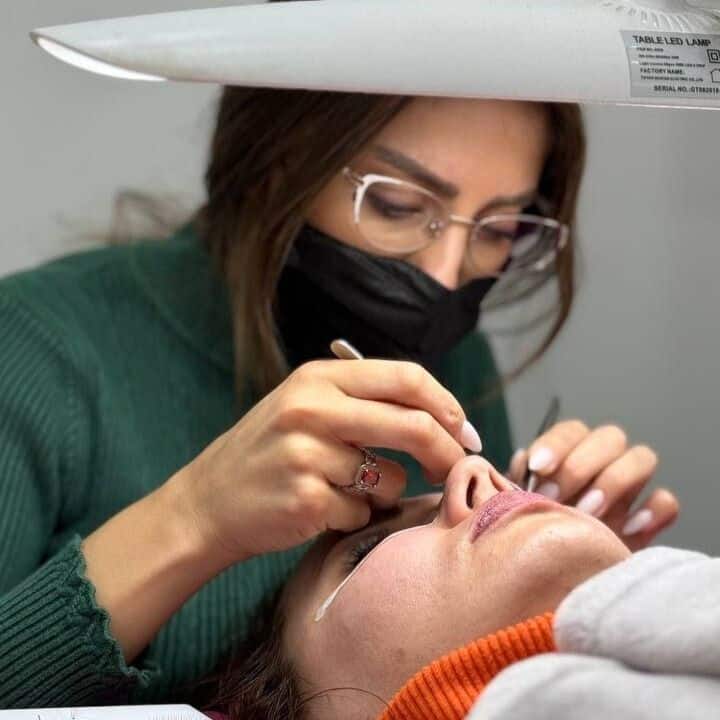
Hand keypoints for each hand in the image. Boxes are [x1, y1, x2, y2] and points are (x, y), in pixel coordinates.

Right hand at [170, 359, 476, 569]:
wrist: (206, 503)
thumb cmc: (267, 454)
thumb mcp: (306, 407)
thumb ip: (364, 402)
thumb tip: (441, 418)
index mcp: (318, 377)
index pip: (406, 378)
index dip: (447, 404)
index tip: (464, 430)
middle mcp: (312, 408)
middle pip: (413, 425)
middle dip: (446, 451)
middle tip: (456, 468)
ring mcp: (307, 453)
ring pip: (390, 478)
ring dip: (384, 492)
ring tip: (344, 489)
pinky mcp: (305, 498)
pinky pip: (362, 512)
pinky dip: (354, 516)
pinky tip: (320, 509)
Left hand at [507, 421, 679, 550]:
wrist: (550, 580)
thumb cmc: (527, 536)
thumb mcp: (513, 509)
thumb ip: (511, 485)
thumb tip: (509, 463)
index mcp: (569, 454)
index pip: (571, 431)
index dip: (556, 444)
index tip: (537, 467)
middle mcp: (603, 464)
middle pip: (609, 437)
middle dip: (581, 465)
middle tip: (554, 497)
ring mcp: (630, 490)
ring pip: (642, 457)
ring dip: (614, 480)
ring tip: (587, 514)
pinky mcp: (648, 521)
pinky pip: (665, 501)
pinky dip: (651, 510)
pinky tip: (626, 529)